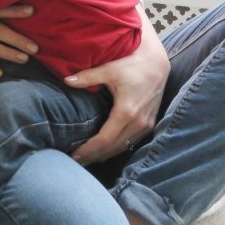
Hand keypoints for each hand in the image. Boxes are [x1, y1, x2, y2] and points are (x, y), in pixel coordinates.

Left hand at [67, 10, 169, 164]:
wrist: (157, 63)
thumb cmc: (132, 65)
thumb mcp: (109, 69)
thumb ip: (87, 77)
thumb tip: (67, 80)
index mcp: (126, 112)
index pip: (104, 139)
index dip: (88, 149)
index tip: (74, 154)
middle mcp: (138, 123)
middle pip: (112, 148)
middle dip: (93, 156)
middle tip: (75, 161)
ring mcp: (146, 125)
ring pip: (122, 147)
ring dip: (104, 155)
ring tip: (86, 159)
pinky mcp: (149, 124)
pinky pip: (130, 142)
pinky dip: (116, 148)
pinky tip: (104, 151)